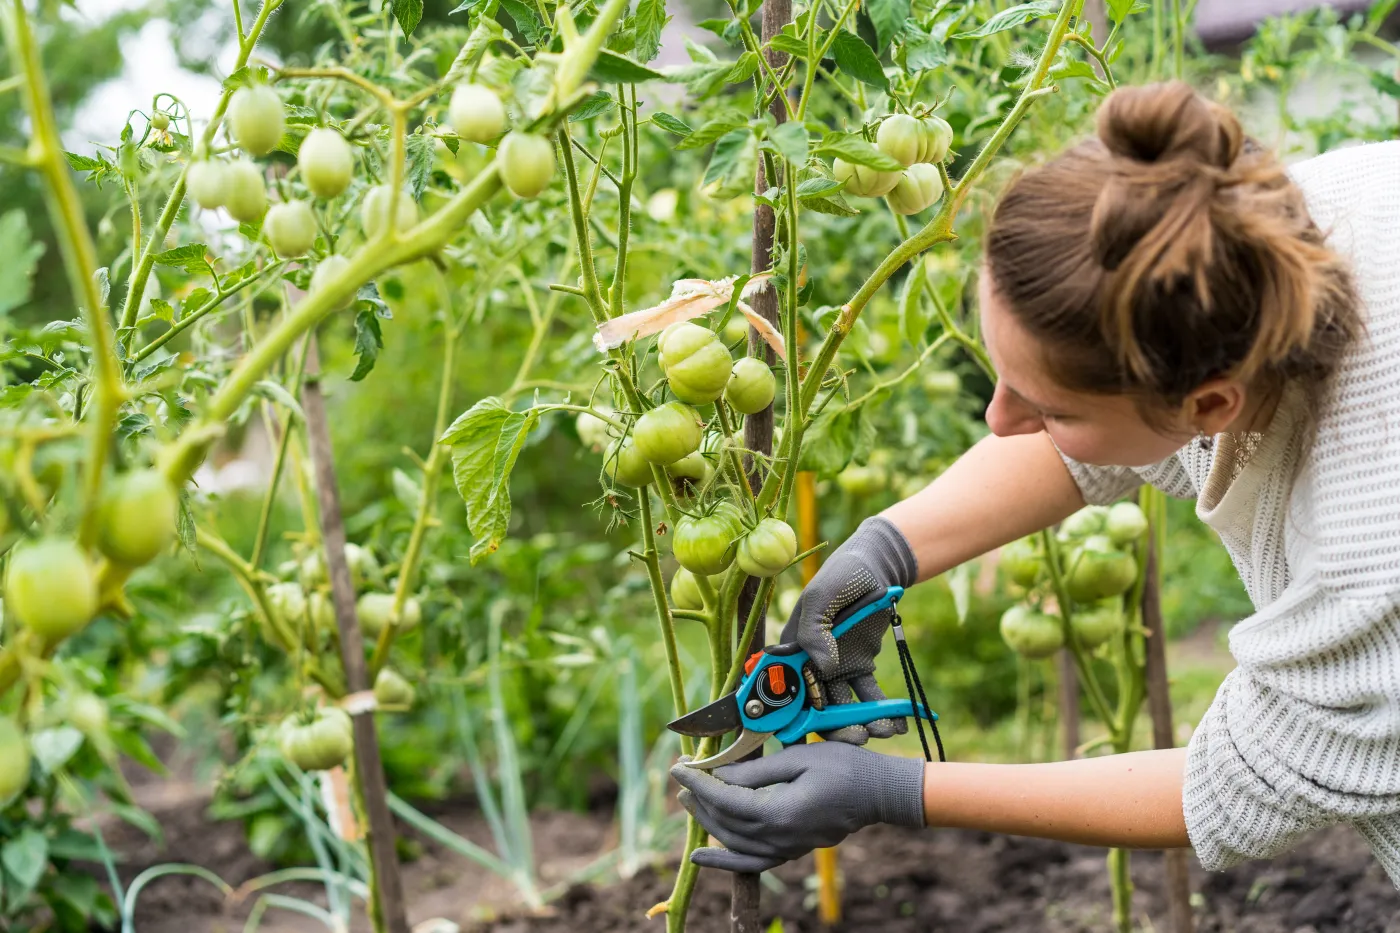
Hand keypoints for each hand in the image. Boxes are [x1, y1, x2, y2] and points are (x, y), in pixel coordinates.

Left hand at [670, 742, 926, 872]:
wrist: (879, 794)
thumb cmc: (844, 768)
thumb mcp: (799, 758)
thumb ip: (756, 771)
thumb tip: (719, 775)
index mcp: (778, 813)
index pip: (725, 799)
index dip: (699, 782)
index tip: (679, 766)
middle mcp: (778, 838)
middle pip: (725, 822)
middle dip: (699, 799)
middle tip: (682, 778)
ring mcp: (785, 849)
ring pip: (732, 842)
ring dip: (706, 823)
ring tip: (688, 802)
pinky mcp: (791, 851)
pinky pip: (750, 863)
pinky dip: (724, 862)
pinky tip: (702, 858)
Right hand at [779, 515, 917, 742]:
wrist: (877, 568)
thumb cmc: (843, 575)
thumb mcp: (822, 596)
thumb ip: (815, 630)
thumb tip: (822, 666)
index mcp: (793, 649)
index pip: (783, 688)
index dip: (787, 716)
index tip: (799, 736)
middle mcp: (810, 664)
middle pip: (815, 707)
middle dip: (833, 728)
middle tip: (856, 738)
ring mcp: (836, 669)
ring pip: (842, 708)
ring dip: (859, 724)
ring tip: (880, 731)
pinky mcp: (860, 667)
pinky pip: (869, 696)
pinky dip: (882, 712)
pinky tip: (897, 724)